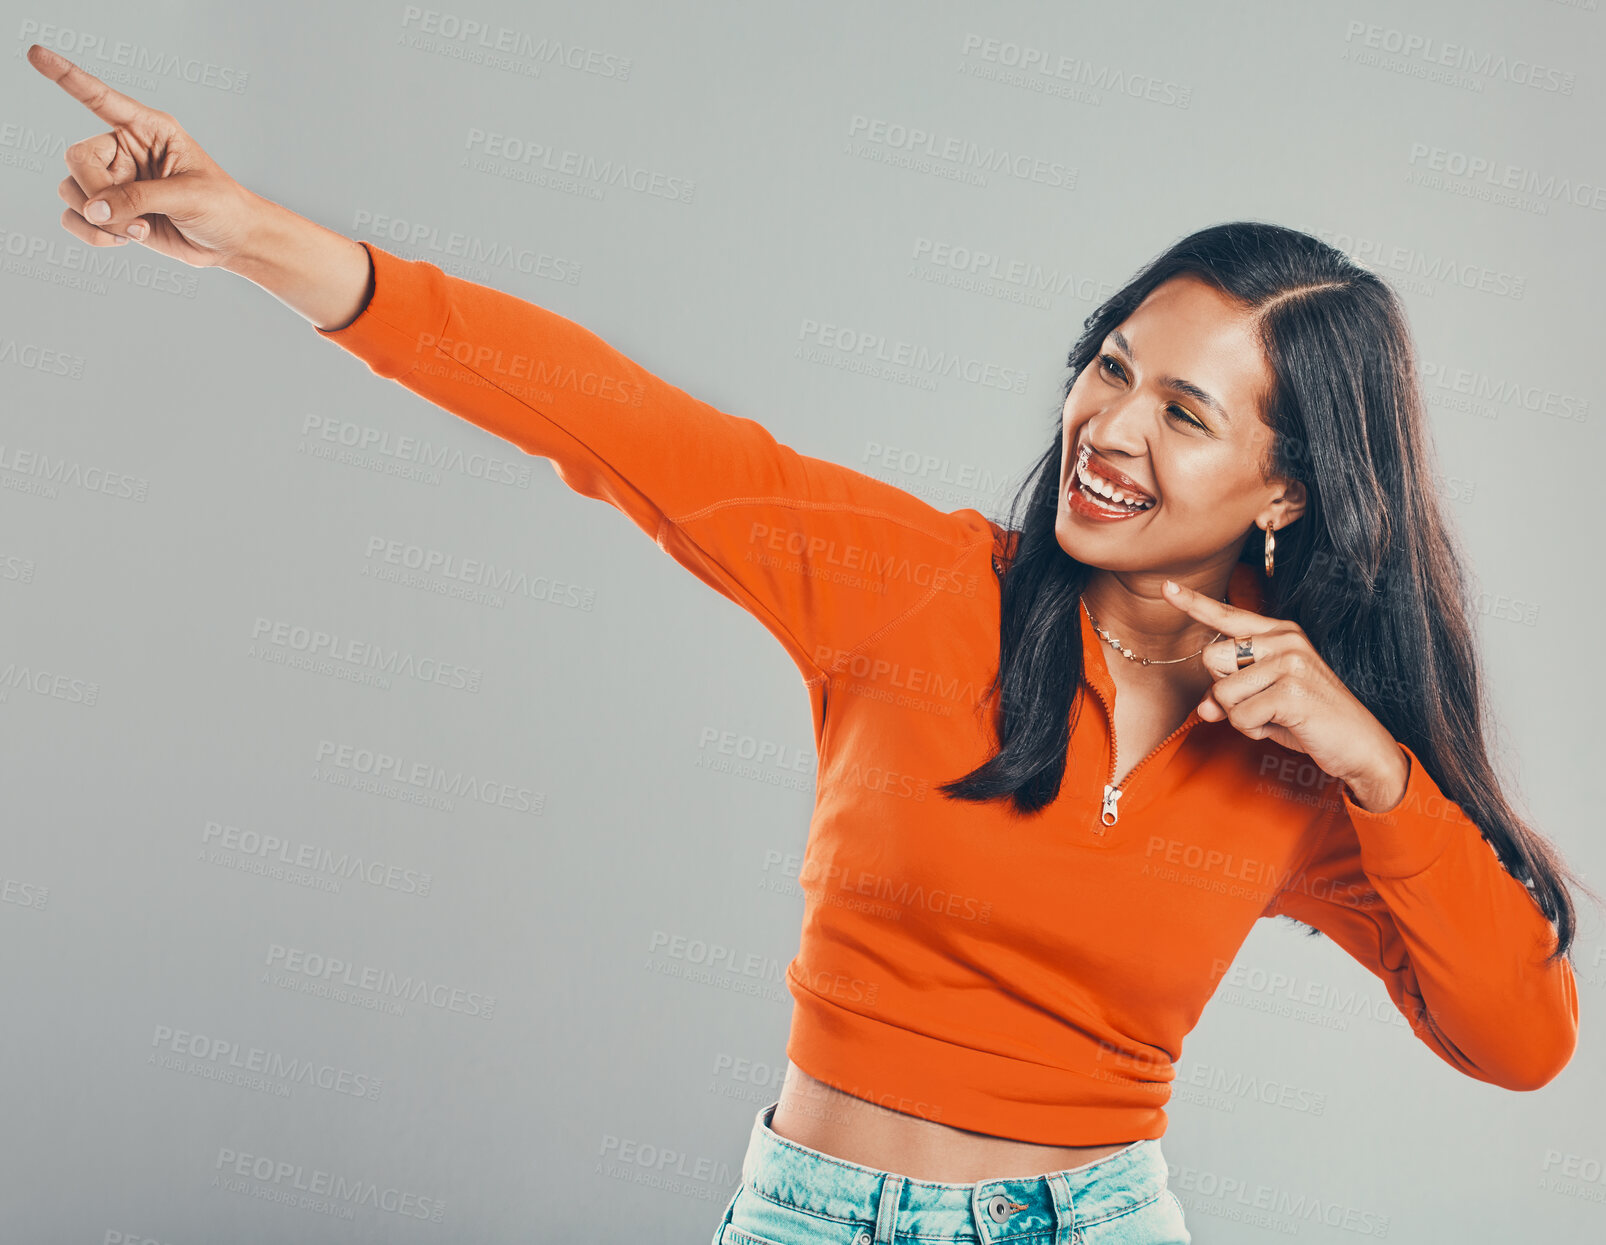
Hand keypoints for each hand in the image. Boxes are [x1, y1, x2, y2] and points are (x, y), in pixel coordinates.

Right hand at [27, 43, 264, 267]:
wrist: (232, 242)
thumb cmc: (221, 207)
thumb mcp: (188, 195)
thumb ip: (139, 198)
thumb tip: (94, 209)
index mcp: (148, 129)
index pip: (101, 99)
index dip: (67, 77)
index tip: (35, 53)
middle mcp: (125, 150)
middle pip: (77, 158)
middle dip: (96, 191)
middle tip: (129, 216)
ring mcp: (115, 182)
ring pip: (71, 190)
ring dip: (100, 219)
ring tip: (140, 230)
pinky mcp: (112, 211)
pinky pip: (75, 218)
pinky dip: (92, 234)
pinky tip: (125, 239)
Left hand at [1162, 578, 1408, 809]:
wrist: (1360, 746)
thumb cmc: (1309, 720)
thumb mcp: (1264, 703)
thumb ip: (1229, 696)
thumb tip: (1202, 709)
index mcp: (1279, 633)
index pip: (1227, 615)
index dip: (1194, 603)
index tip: (1167, 586)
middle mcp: (1284, 640)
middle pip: (1211, 659)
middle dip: (1226, 692)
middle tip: (1262, 703)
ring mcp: (1290, 662)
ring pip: (1222, 693)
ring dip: (1241, 716)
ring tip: (1276, 716)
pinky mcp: (1291, 690)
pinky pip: (1240, 716)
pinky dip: (1254, 730)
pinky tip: (1283, 726)